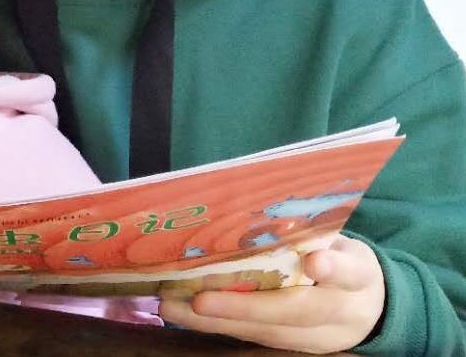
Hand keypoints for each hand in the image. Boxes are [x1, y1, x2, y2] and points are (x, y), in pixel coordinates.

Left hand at [159, 235, 385, 353]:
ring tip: (174, 307)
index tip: (314, 262)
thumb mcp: (342, 242)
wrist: (371, 308)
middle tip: (201, 301)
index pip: (349, 273)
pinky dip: (218, 325)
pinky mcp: (293, 346)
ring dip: (217, 322)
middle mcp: (340, 313)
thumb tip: (264, 202)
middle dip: (245, 309)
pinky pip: (254, 336)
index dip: (332, 269)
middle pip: (294, 313)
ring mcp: (316, 336)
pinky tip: (183, 312)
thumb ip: (313, 231)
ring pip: (266, 332)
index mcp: (359, 278)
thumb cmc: (344, 261)